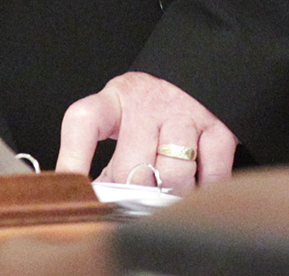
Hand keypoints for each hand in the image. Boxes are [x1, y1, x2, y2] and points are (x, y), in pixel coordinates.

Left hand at [55, 71, 236, 196]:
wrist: (199, 79)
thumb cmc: (152, 112)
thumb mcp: (123, 122)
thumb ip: (110, 164)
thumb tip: (94, 209)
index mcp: (115, 100)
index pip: (84, 122)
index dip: (73, 157)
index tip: (69, 187)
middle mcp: (148, 103)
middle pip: (131, 168)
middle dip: (132, 195)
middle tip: (135, 201)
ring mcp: (185, 113)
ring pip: (173, 175)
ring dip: (171, 195)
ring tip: (169, 191)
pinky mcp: (219, 127)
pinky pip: (212, 177)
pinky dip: (206, 190)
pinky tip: (199, 181)